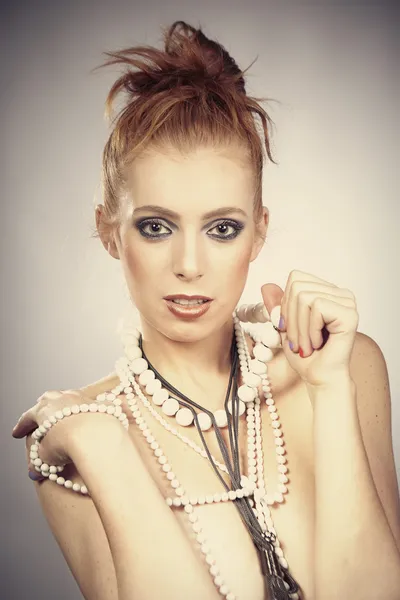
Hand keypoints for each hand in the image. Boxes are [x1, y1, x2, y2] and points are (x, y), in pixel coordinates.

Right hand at [11, 389, 123, 480]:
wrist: (94, 436)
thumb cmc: (66, 443)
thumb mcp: (45, 456)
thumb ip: (39, 461)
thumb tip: (36, 471)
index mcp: (43, 409)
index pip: (28, 417)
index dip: (22, 426)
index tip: (17, 433)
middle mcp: (62, 399)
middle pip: (49, 399)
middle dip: (43, 407)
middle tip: (41, 415)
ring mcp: (82, 399)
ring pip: (71, 397)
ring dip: (67, 406)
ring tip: (65, 415)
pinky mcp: (100, 405)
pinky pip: (93, 405)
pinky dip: (90, 412)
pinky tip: (90, 419)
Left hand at [261, 269, 358, 387]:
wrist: (320, 378)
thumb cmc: (305, 355)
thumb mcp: (284, 326)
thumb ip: (277, 306)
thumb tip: (266, 286)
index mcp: (326, 291)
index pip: (296, 278)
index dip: (286, 303)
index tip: (289, 327)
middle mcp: (340, 293)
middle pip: (298, 286)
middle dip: (290, 318)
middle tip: (297, 342)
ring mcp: (347, 302)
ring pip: (305, 297)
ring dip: (299, 328)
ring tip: (306, 345)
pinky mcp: (349, 314)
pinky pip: (317, 307)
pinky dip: (310, 330)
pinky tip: (318, 344)